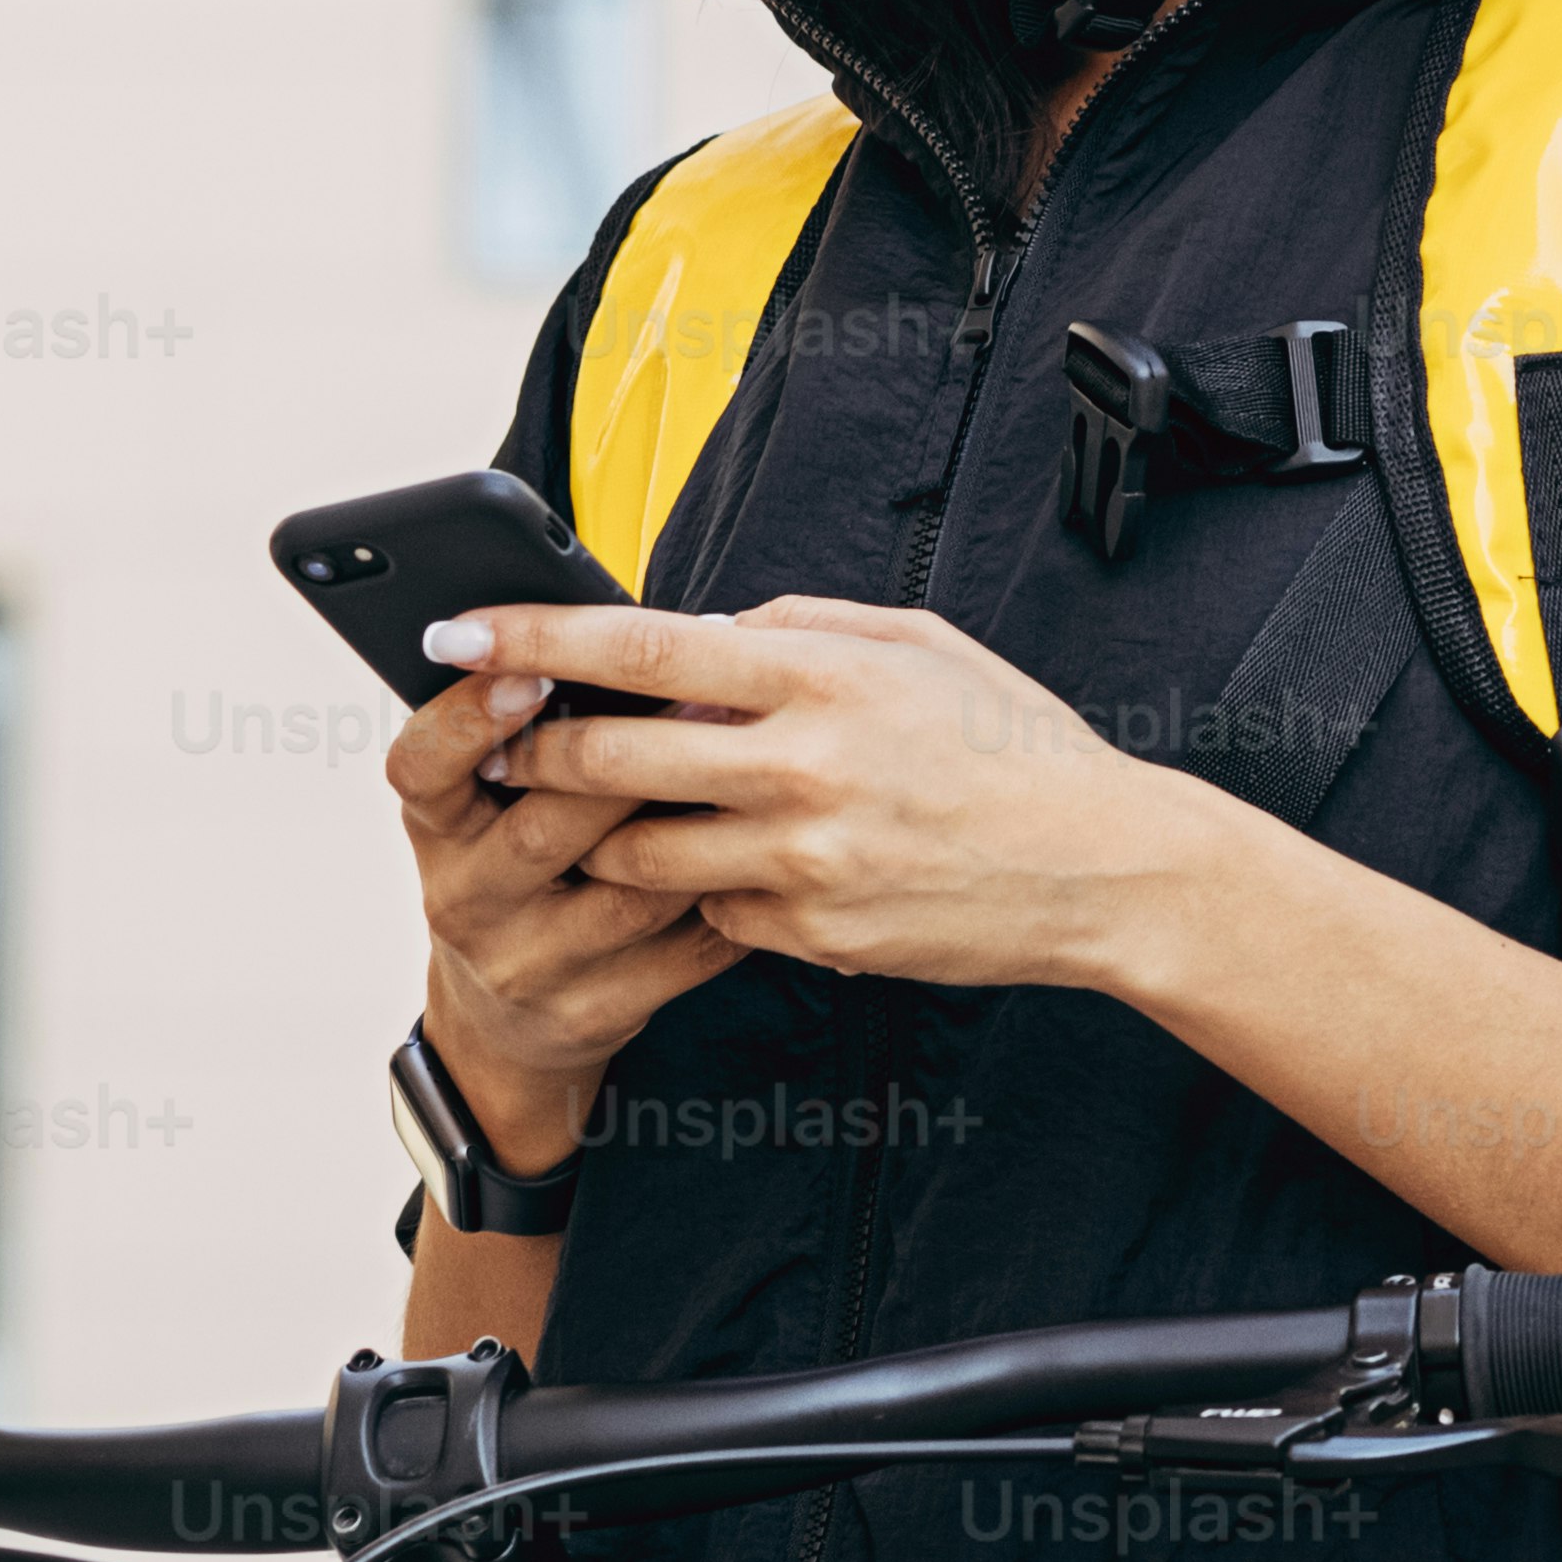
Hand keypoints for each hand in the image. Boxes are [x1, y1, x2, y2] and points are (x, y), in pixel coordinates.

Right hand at [386, 649, 737, 1158]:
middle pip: (543, 826)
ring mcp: (526, 964)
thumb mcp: (490, 805)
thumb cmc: (522, 870)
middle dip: (624, 761)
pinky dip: (731, 896)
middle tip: (696, 697)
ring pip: (627, 889)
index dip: (467, 720)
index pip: (421, 767)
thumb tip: (613, 634)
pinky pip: (680, 950)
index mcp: (436, 827)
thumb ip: (532, 734)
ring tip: (752, 765)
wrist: (510, 1023)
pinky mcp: (591, 1013)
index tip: (525, 671)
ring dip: (697, 826)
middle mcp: (466, 898)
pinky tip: (767, 854)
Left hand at [451, 595, 1250, 998]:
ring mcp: (801, 861)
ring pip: (636, 852)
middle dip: (536, 752)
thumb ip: (795, 627)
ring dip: (606, 833)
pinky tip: (737, 865)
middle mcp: (797, 768)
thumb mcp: (914, 642)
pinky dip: (703, 888)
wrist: (1102, 867)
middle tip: (508, 745)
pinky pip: (710, 910)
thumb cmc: (1011, 743)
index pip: (635, 648)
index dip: (531, 639)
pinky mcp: (811, 935)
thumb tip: (701, 632)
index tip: (460, 630)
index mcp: (816, 676)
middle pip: (605, 759)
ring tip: (612, 813)